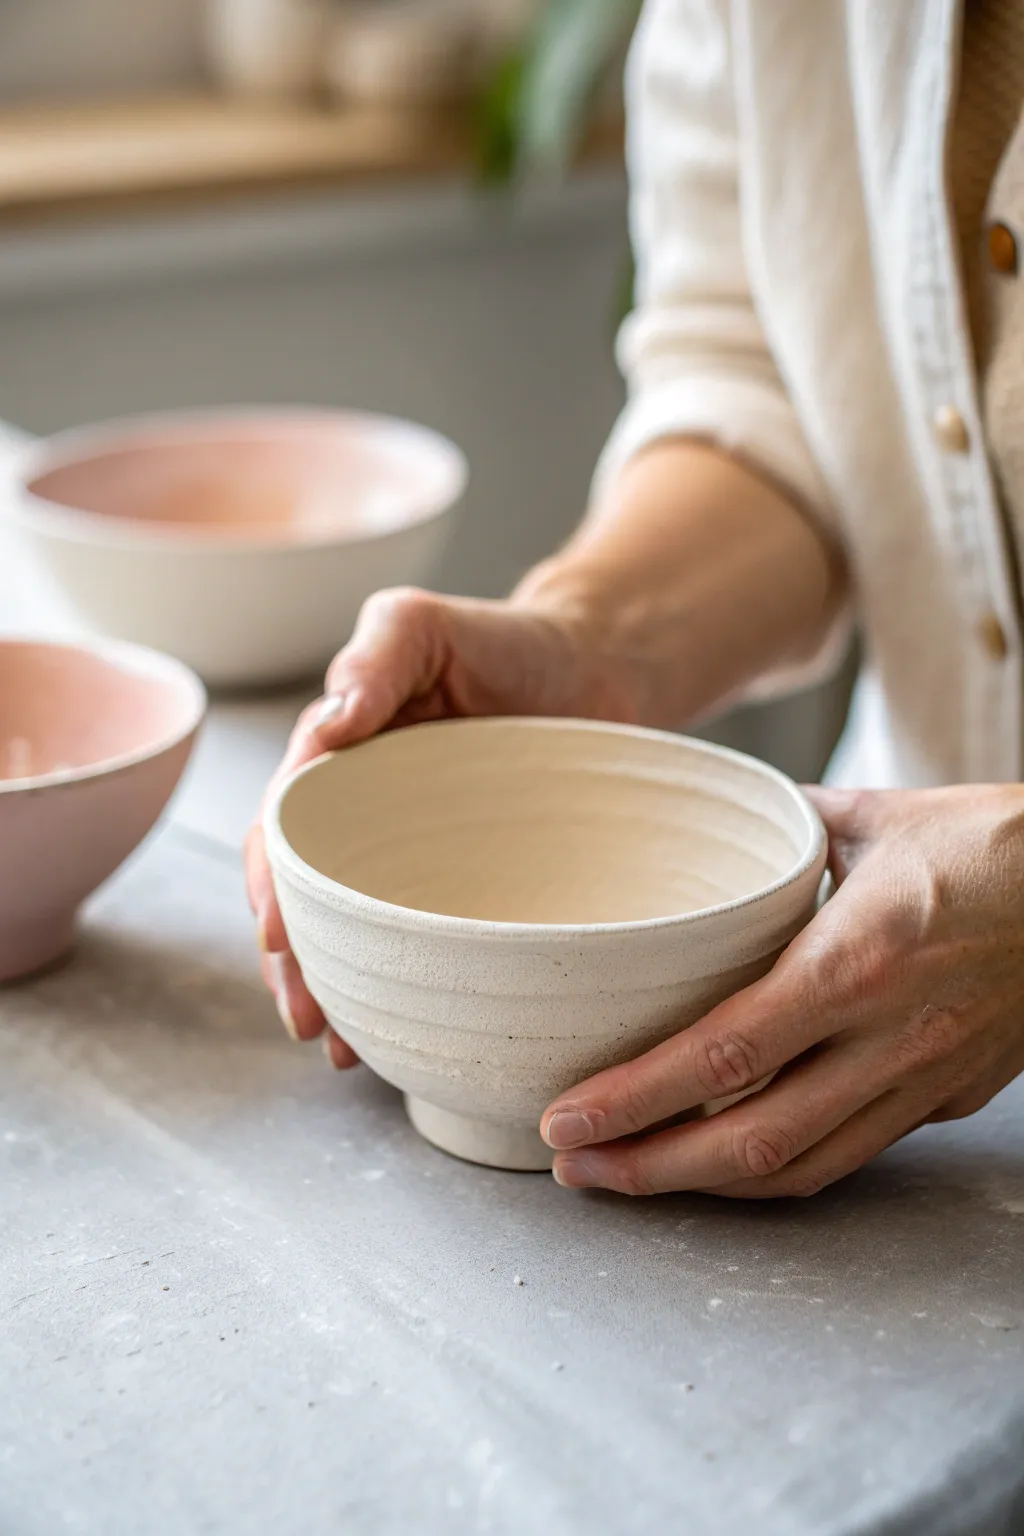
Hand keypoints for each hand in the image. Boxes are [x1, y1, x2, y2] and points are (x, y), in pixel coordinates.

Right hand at [246, 585, 638, 1061]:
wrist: (597, 672)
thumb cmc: (508, 642)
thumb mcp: (428, 626)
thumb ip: (376, 655)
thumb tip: (334, 716)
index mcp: (340, 761)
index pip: (285, 830)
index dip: (273, 886)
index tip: (277, 937)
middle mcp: (367, 817)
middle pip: (308, 898)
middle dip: (294, 961)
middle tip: (303, 1015)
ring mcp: (416, 858)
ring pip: (357, 933)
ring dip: (335, 990)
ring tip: (334, 1046)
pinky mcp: (471, 887)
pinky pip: (427, 943)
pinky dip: (403, 986)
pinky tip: (393, 1031)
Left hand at [541, 785, 1023, 1196]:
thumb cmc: (991, 844)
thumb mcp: (874, 818)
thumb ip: (781, 830)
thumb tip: (712, 822)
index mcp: (857, 960)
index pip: (725, 1056)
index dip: (636, 1100)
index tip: (568, 1117)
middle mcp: (888, 1037)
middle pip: (750, 1140)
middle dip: (648, 1167)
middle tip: (574, 1166)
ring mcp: (922, 1079)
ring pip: (800, 1168)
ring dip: (703, 1187)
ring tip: (629, 1176)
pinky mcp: (946, 1099)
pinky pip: (848, 1155)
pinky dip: (776, 1173)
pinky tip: (723, 1165)